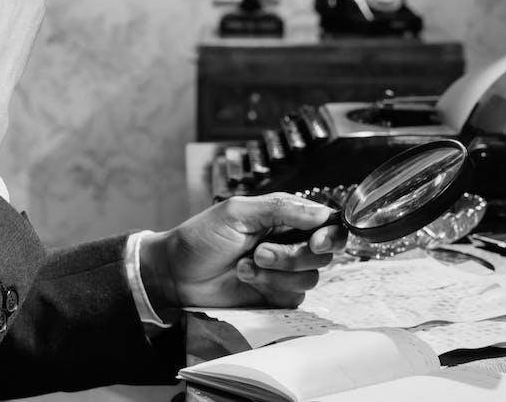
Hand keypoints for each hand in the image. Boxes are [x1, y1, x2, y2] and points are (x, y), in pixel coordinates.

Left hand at [140, 194, 343, 311]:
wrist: (175, 273)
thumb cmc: (201, 237)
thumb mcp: (237, 213)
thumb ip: (280, 208)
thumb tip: (321, 211)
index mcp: (283, 216)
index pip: (325, 222)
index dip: (330, 233)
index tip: (316, 241)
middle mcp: (288, 242)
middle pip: (323, 253)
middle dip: (294, 255)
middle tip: (261, 252)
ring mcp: (283, 271)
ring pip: (310, 277)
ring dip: (277, 272)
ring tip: (246, 264)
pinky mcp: (276, 296)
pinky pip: (294, 297)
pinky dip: (270, 287)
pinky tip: (246, 278)